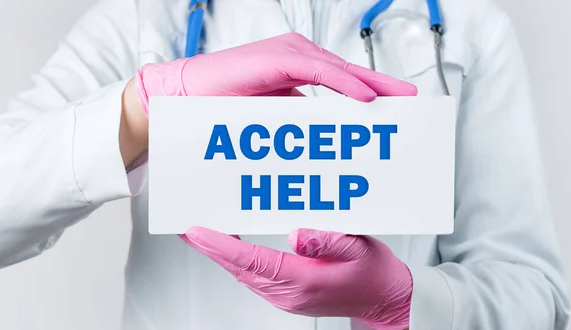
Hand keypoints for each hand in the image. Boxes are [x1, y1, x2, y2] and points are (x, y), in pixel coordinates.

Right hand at [119, 32, 417, 166]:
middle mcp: (296, 58)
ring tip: (400, 103)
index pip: (343, 82)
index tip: (397, 109)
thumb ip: (296, 125)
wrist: (182, 101)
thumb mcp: (271, 121)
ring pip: (340, 71)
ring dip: (372, 88)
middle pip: (350, 75)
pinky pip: (319, 72)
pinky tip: (367, 98)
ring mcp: (289, 55)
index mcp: (296, 72)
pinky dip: (345, 85)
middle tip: (412, 104)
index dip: (372, 93)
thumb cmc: (220, 112)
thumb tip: (318, 143)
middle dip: (384, 89)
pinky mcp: (278, 60)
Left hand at [181, 227, 412, 329]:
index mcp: (302, 282)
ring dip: (221, 253)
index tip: (196, 232)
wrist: (385, 301)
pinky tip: (232, 246)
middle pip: (238, 268)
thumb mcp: (359, 248)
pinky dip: (237, 260)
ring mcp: (286, 296)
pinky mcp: (289, 293)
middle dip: (210, 247)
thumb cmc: (374, 275)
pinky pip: (255, 276)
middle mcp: (288, 293)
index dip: (220, 246)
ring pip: (243, 273)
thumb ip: (328, 239)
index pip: (250, 261)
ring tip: (202, 233)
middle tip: (186, 227)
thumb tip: (295, 234)